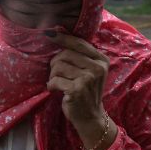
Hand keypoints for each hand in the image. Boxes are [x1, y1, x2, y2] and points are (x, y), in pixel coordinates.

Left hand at [44, 32, 116, 149]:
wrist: (91, 117)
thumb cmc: (85, 92)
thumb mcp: (88, 72)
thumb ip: (78, 55)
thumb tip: (56, 32)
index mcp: (101, 60)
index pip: (79, 43)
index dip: (63, 37)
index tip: (49, 33)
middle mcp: (97, 67)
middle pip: (65, 54)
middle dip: (55, 63)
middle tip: (56, 74)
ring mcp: (88, 78)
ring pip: (58, 66)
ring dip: (53, 75)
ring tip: (58, 83)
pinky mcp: (77, 89)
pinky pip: (54, 80)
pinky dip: (51, 85)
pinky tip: (56, 90)